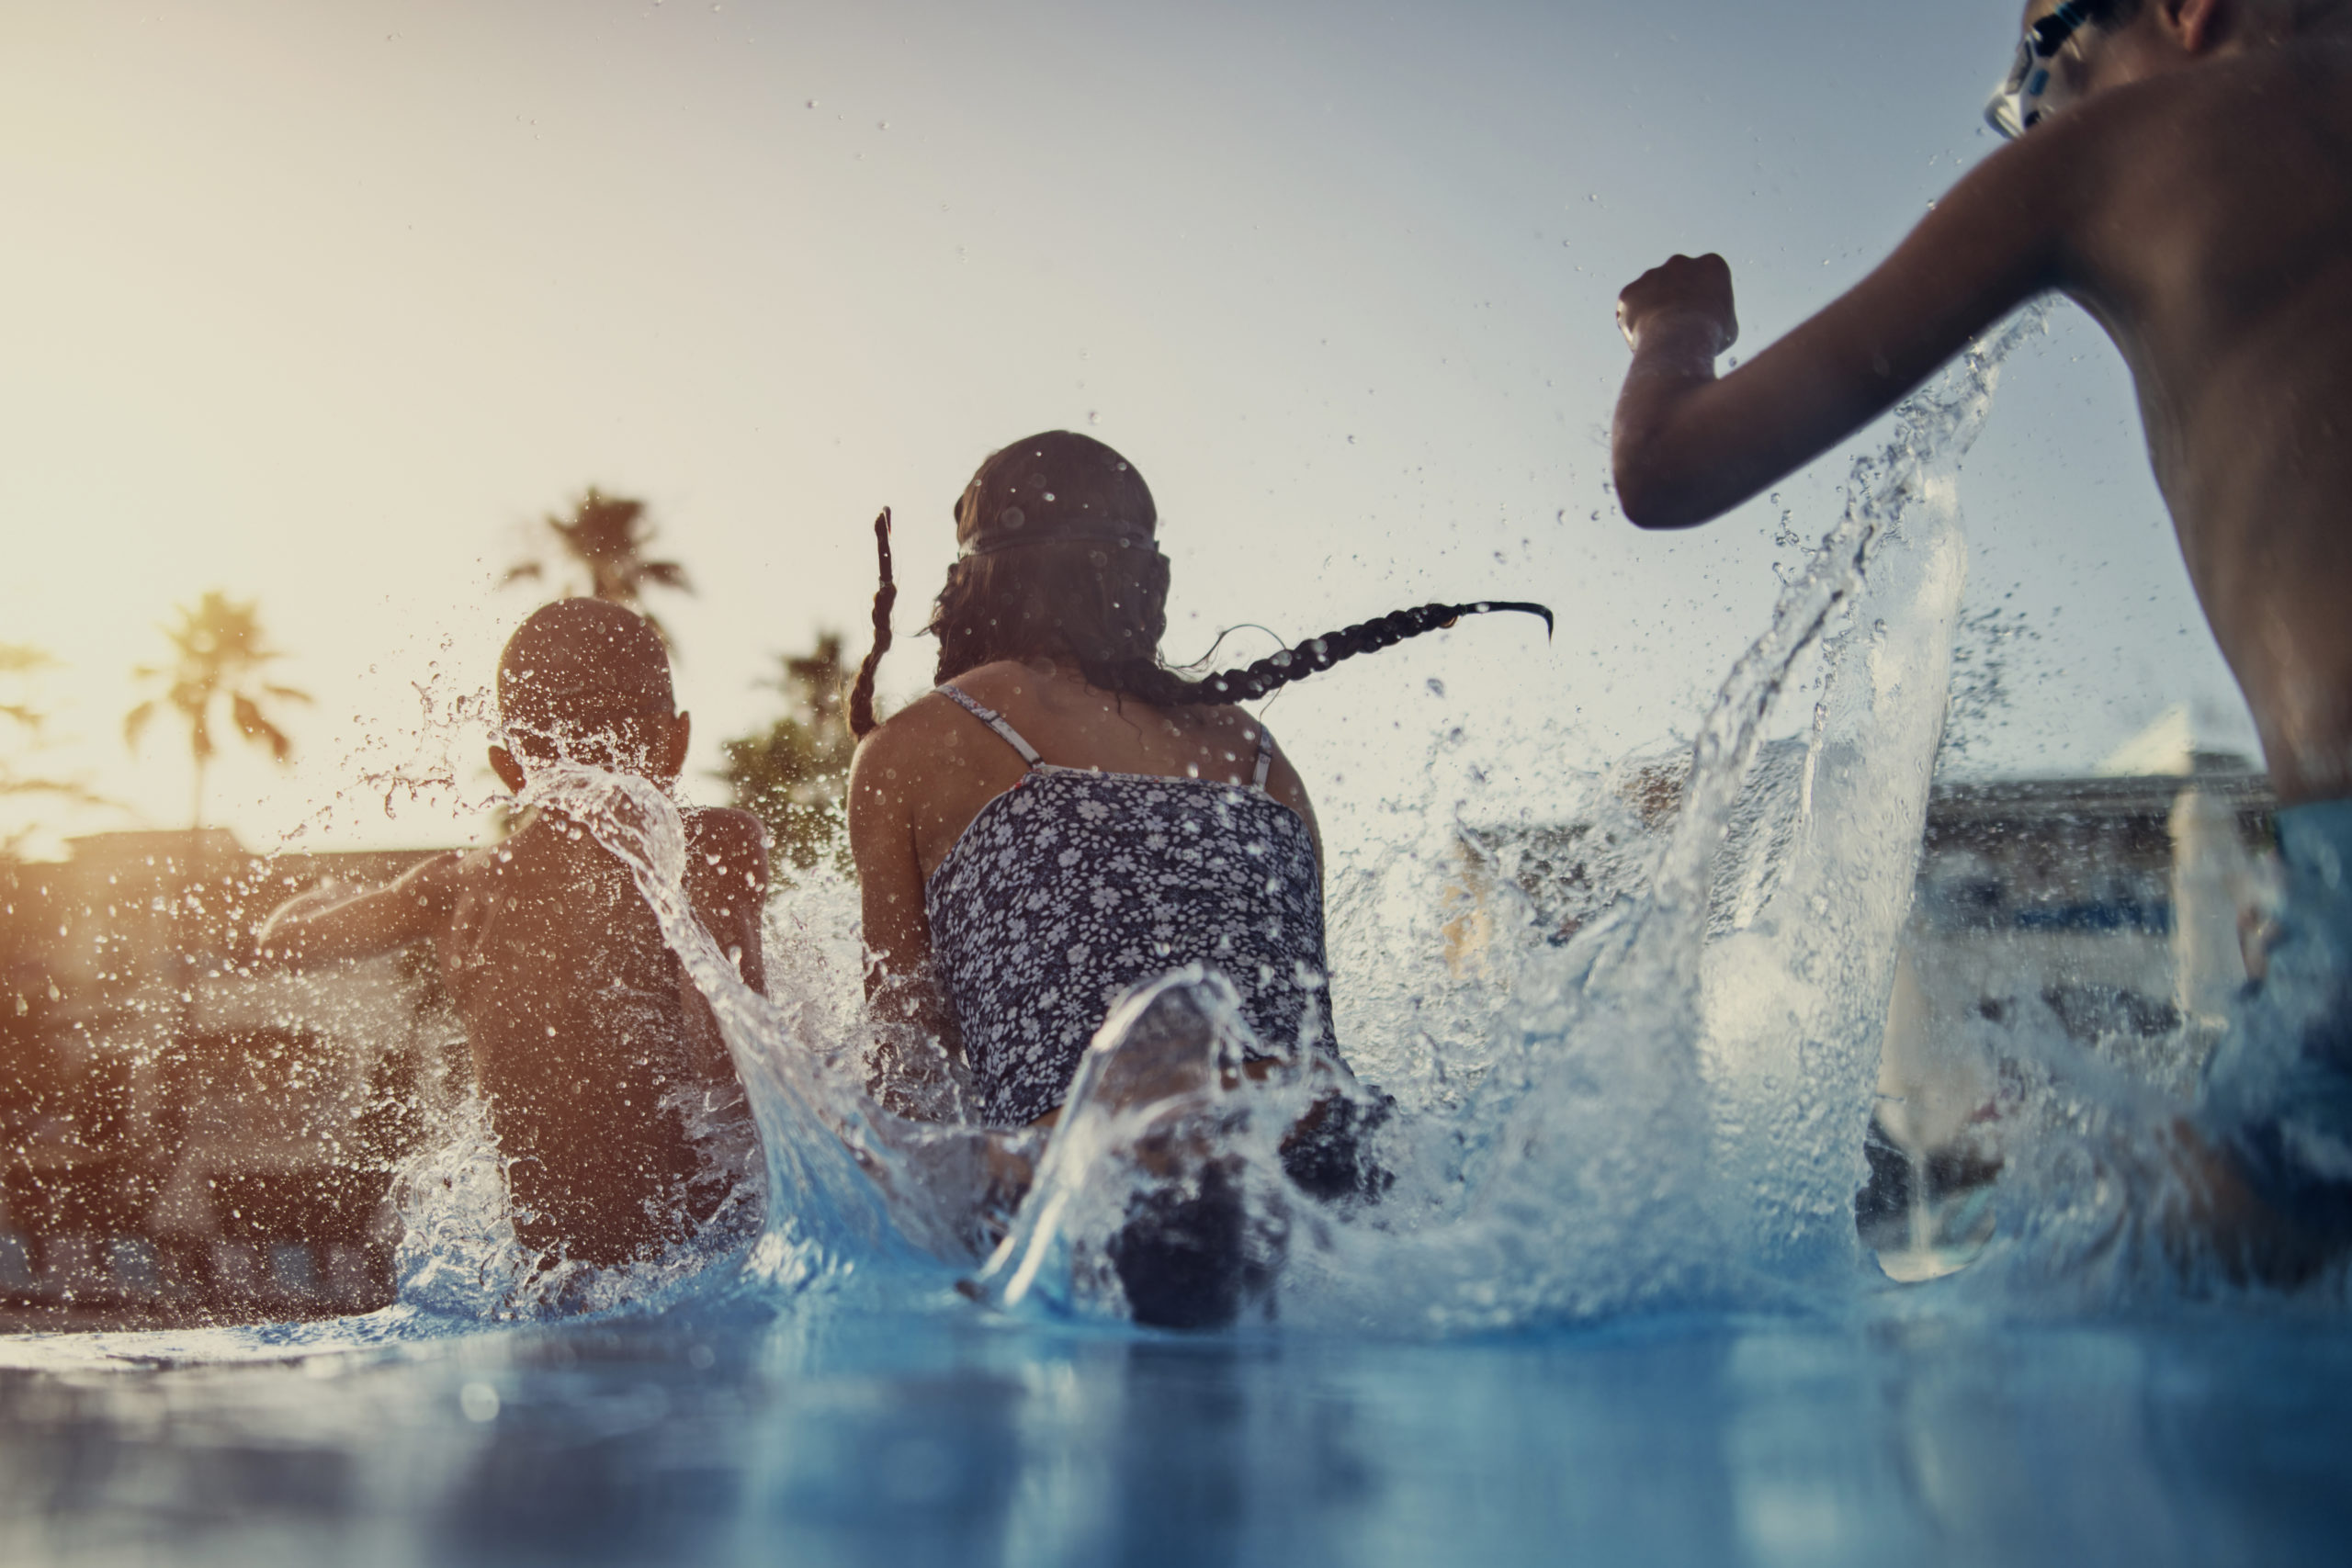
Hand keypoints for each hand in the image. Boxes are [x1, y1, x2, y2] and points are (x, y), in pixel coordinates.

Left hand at [1617, 253, 1737, 355]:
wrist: (1679, 340)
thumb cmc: (1709, 336)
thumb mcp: (1728, 325)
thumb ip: (1715, 315)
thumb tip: (1710, 325)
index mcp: (1711, 265)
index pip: (1707, 278)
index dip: (1703, 300)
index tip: (1701, 317)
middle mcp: (1680, 263)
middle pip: (1676, 280)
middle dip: (1675, 299)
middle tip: (1677, 325)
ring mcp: (1652, 275)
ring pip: (1651, 293)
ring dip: (1653, 310)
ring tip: (1660, 335)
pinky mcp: (1630, 291)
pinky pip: (1630, 307)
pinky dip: (1633, 322)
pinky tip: (1643, 337)